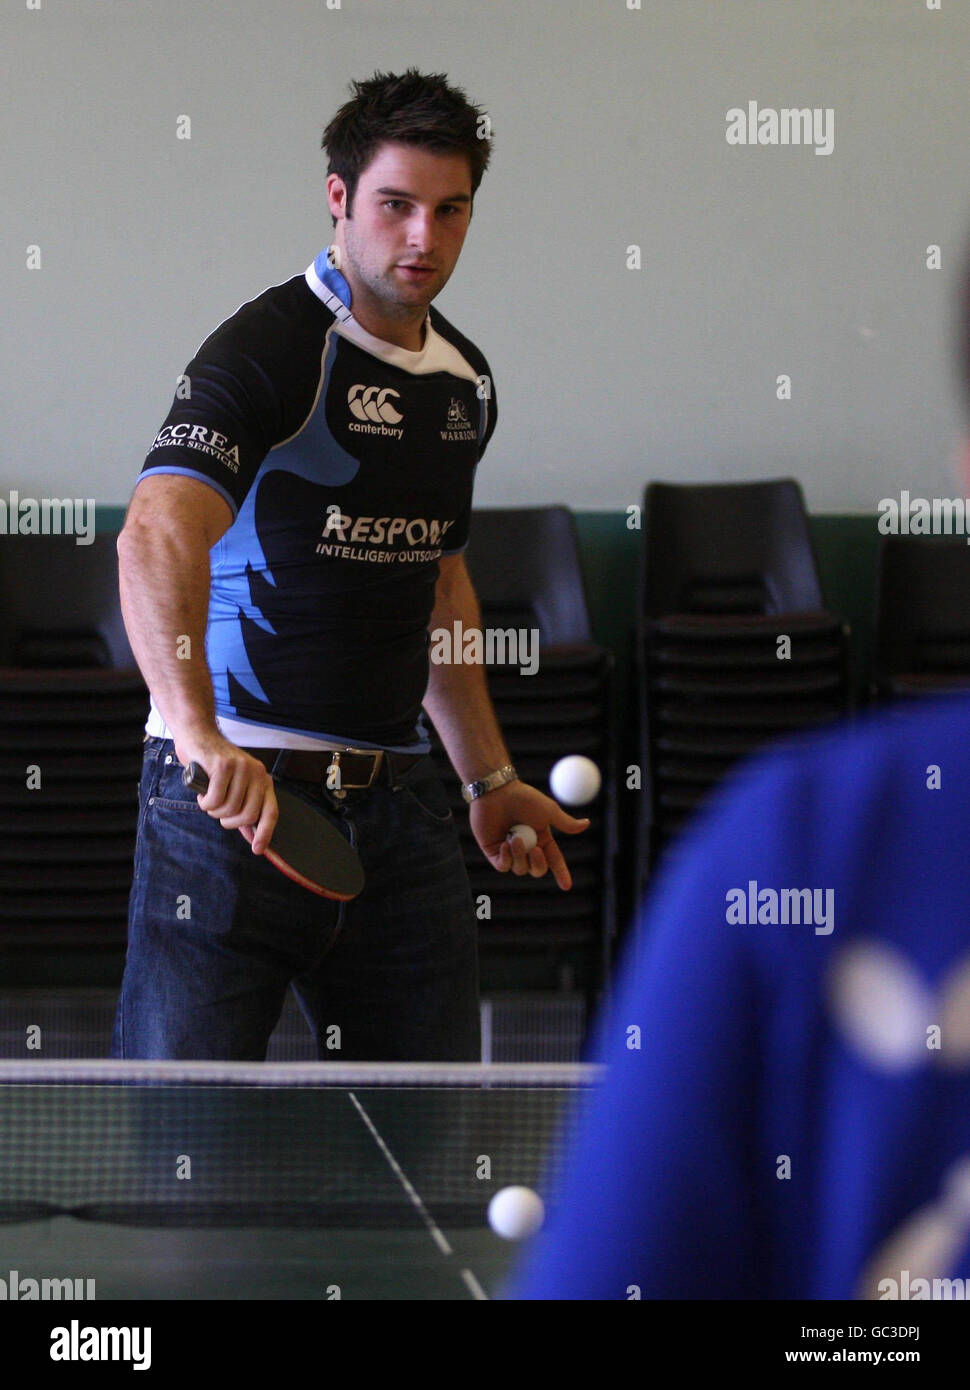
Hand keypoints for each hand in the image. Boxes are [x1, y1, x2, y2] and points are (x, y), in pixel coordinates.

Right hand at [172, 729, 278, 854]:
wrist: (198, 736)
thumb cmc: (214, 765)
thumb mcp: (234, 787)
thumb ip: (243, 809)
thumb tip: (253, 837)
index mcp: (262, 780)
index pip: (271, 812)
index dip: (265, 833)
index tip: (258, 849)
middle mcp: (256, 773)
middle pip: (247, 815)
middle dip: (228, 821)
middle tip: (217, 811)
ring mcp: (241, 768)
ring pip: (229, 809)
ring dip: (213, 810)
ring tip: (208, 798)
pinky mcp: (223, 765)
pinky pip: (214, 799)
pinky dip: (205, 802)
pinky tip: (202, 792)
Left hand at [468, 780, 589, 890]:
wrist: (497, 791)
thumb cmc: (524, 798)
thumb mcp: (549, 811)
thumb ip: (566, 823)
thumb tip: (586, 824)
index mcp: (542, 839)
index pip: (554, 860)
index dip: (561, 873)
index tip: (566, 886)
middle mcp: (526, 847)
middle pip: (537, 869)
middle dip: (538, 864)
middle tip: (535, 849)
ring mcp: (510, 850)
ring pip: (520, 869)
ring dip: (519, 856)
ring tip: (514, 838)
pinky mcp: (493, 851)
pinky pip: (502, 866)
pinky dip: (506, 858)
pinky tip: (504, 844)